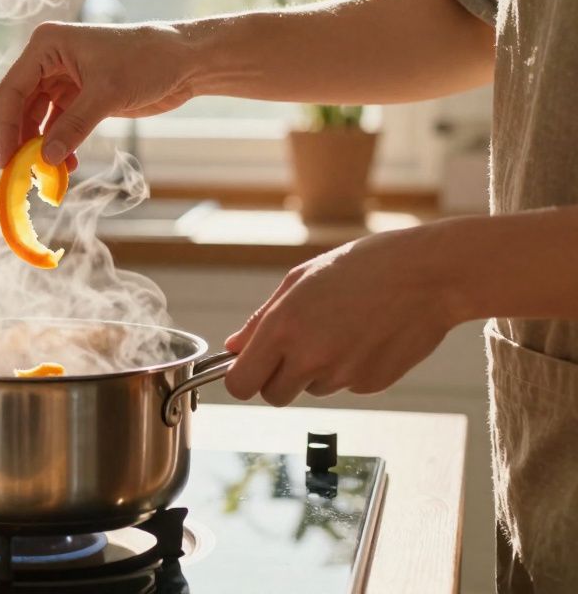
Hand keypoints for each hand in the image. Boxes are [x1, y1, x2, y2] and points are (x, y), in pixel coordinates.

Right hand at [0, 21, 194, 166]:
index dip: (4, 128)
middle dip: (20, 140)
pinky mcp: (76, 97)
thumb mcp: (107, 94)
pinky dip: (58, 146)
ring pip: (35, 120)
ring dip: (40, 147)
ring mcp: (61, 79)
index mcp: (46, 46)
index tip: (7, 161)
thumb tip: (45, 159)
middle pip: (17, 107)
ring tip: (49, 173)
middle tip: (21, 173)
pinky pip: (56, 126)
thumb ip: (74, 127)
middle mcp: (48, 61)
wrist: (183, 61)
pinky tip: (67, 165)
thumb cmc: (147, 61)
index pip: (11, 91)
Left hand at [222, 227, 459, 406]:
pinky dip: (348, 368)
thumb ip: (261, 320)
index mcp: (284, 327)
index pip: (241, 384)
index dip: (241, 379)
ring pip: (311, 389)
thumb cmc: (362, 267)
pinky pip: (344, 385)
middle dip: (275, 379)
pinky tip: (366, 336)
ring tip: (341, 328)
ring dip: (316, 370)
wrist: (429, 275)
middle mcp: (310, 357)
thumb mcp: (299, 280)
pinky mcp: (371, 385)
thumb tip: (234, 347)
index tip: (248, 368)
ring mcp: (342, 375)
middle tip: (293, 350)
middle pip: (273, 396)